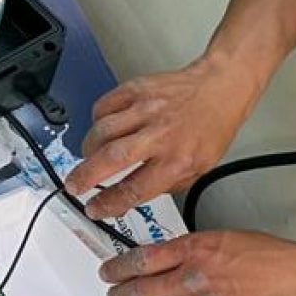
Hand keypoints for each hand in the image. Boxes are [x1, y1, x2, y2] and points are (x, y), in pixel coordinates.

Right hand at [65, 52, 258, 220]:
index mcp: (178, 161)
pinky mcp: (137, 89)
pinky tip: (102, 128)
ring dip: (88, 149)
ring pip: (102, 131)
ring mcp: (147, 109)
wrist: (221, 86)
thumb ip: (166, 184)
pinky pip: (104, 106)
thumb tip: (133, 196)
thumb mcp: (199, 168)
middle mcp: (161, 135)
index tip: (95, 208)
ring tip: (89, 157)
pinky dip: (97, 120)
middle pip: (111, 159)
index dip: (108, 203)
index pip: (134, 189)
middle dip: (85, 177)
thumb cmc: (212, 127)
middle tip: (74, 185)